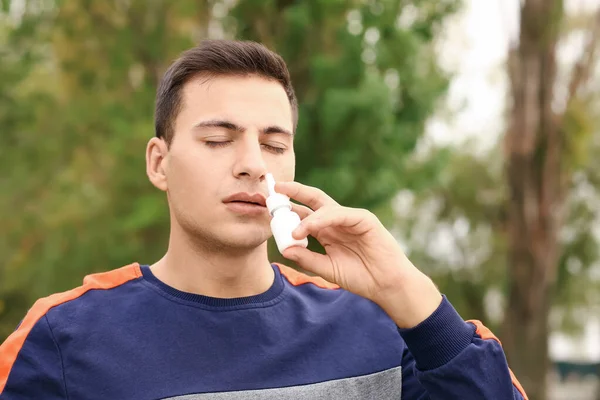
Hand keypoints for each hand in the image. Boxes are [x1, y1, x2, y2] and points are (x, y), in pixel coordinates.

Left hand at [276, 181, 441, 327]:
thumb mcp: (327, 268)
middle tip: (276, 189)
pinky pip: (339, 215)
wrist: (386, 286)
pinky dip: (321, 220)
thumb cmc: (360, 277)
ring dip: (305, 216)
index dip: (288, 208)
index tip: (269, 206)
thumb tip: (284, 249)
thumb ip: (307, 258)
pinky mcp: (364, 219)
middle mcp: (338, 220)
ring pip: (324, 208)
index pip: (305, 213)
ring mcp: (351, 218)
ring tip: (288, 227)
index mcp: (328, 230)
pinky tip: (307, 228)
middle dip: (295, 192)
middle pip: (314, 200)